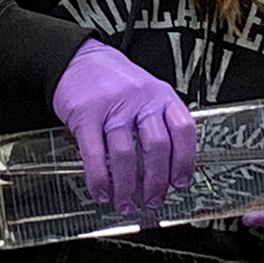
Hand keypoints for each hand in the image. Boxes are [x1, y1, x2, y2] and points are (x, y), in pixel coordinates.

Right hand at [52, 38, 195, 214]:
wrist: (78, 59)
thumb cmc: (115, 80)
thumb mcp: (147, 91)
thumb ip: (160, 120)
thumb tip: (171, 166)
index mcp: (161, 96)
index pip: (183, 129)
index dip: (185, 160)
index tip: (181, 182)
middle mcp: (140, 100)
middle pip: (157, 146)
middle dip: (156, 181)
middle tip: (153, 200)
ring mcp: (113, 107)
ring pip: (125, 155)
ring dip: (126, 187)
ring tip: (126, 204)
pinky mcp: (86, 116)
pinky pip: (94, 154)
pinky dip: (99, 179)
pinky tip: (101, 192)